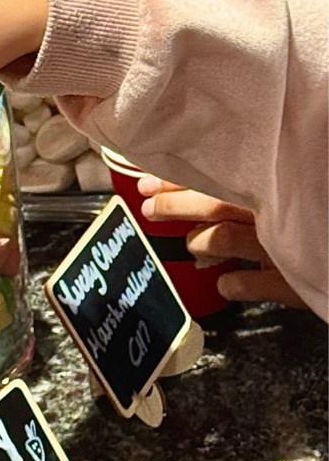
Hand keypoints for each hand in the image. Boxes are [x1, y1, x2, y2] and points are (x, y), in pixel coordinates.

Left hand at [137, 177, 306, 308]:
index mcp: (277, 184)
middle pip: (213, 204)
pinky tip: (227, 285)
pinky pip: (256, 284)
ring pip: (223, 237)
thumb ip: (272, 179)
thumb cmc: (322, 206)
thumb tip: (229, 189)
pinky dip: (236, 284)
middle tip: (151, 210)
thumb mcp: (300, 184)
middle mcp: (276, 211)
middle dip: (176, 206)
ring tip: (194, 244)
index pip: (218, 176)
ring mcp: (284, 246)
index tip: (149, 184)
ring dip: (202, 242)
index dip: (181, 180)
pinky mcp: (297, 281)